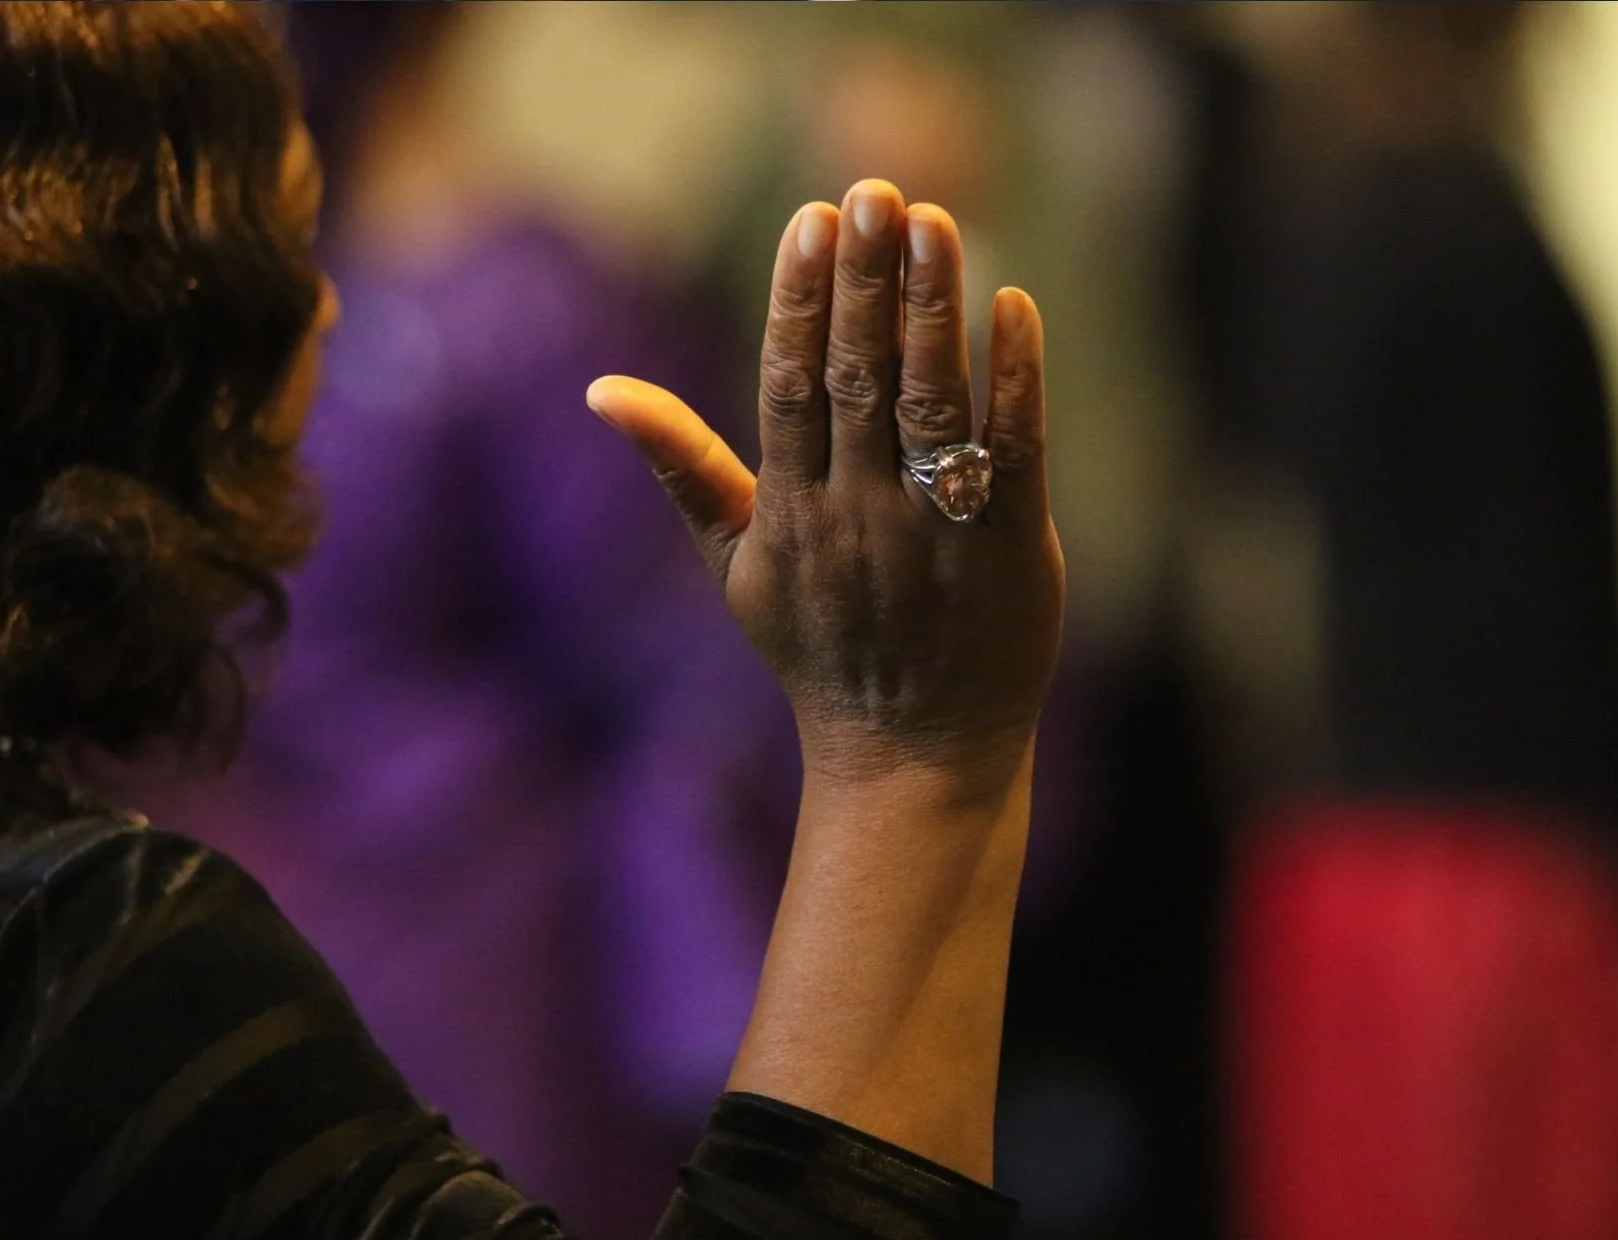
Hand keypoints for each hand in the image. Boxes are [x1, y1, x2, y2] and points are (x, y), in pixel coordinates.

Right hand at [588, 179, 1063, 784]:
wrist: (911, 752)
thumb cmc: (819, 645)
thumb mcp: (735, 563)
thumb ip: (681, 468)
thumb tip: (601, 390)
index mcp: (790, 514)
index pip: (789, 387)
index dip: (799, 301)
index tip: (812, 219)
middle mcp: (860, 515)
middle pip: (859, 379)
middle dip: (866, 282)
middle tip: (876, 190)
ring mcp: (937, 531)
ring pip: (935, 402)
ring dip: (936, 309)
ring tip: (937, 221)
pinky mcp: (1010, 546)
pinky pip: (1015, 449)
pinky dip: (1016, 377)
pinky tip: (1013, 304)